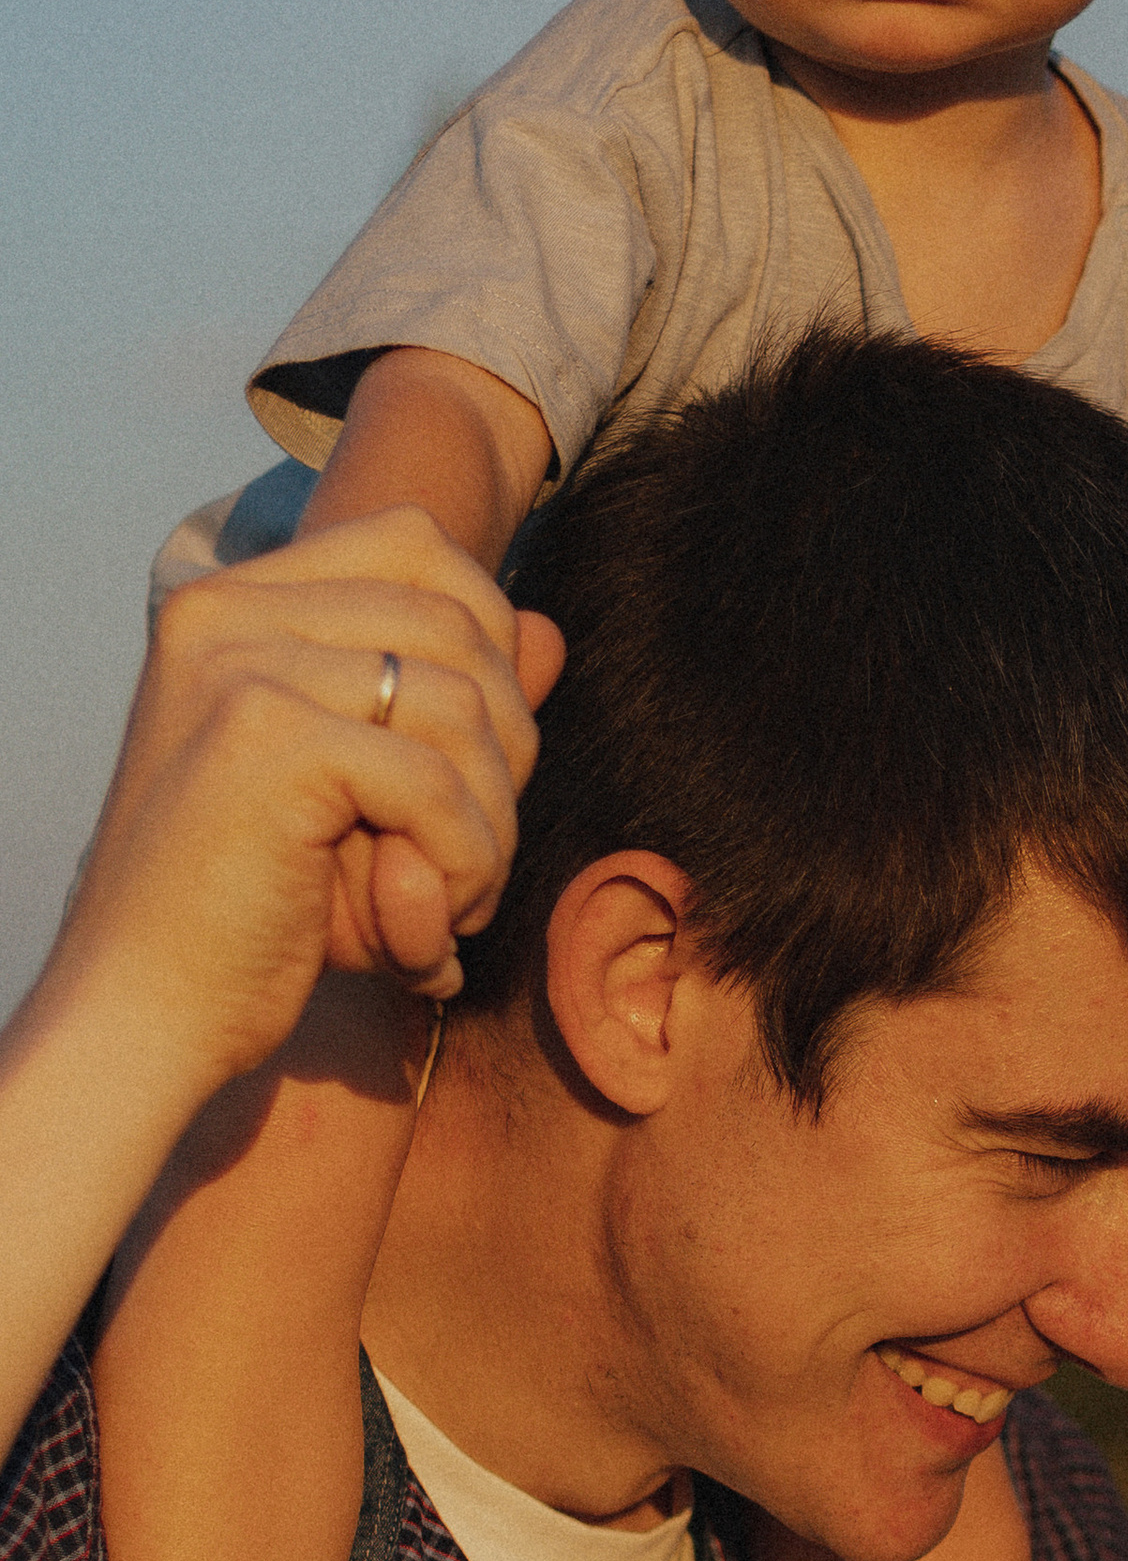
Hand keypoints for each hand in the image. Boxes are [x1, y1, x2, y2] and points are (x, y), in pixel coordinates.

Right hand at [51, 508, 561, 1103]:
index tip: (478, 758)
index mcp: (229, 603)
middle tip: (473, 857)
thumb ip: (451, 703)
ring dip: (491, 822)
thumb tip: (551, 631)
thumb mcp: (368, 793)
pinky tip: (429, 934)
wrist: (142, 1017)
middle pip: (456, 623)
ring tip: (453, 904)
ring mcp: (240, 667)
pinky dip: (465, 864)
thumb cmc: (255, 911)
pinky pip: (438, 782)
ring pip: (462, 704)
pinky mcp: (268, 738)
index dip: (485, 642)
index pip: (413, 543)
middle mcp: (225, 613)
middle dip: (504, 749)